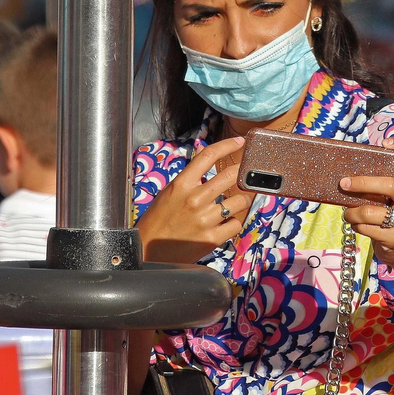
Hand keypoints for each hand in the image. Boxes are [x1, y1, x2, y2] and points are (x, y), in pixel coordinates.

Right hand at [138, 136, 255, 263]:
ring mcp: (205, 219)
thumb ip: (190, 173)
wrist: (148, 252)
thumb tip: (203, 150)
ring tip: (236, 202)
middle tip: (245, 174)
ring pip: (240, 201)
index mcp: (181, 184)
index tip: (239, 142)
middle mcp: (195, 199)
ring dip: (242, 199)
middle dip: (242, 172)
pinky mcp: (212, 239)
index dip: (227, 145)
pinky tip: (227, 222)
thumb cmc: (157, 220)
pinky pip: (236, 224)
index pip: (208, 156)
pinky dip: (235, 222)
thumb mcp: (169, 192)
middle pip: (231, 175)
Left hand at [340, 135, 393, 278]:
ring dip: (352, 212)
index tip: (385, 143)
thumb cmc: (389, 215)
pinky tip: (358, 225)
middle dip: (362, 183)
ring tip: (348, 213)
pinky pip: (368, 229)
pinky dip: (357, 226)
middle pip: (389, 184)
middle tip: (343, 184)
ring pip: (371, 212)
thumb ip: (376, 184)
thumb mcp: (388, 196)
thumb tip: (344, 176)